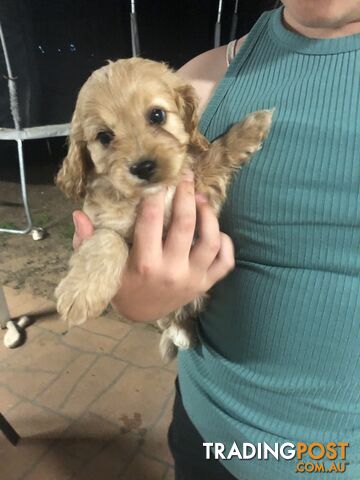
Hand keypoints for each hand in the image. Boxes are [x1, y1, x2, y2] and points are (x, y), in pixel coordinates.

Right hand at [72, 173, 234, 321]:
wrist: (141, 314)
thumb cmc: (122, 285)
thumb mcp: (104, 266)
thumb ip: (89, 241)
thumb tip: (78, 214)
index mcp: (145, 264)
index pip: (151, 221)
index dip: (154, 196)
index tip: (157, 179)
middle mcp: (172, 271)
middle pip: (186, 225)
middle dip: (185, 194)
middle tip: (184, 176)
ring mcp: (193, 279)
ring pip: (211, 240)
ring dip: (209, 214)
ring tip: (200, 198)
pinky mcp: (206, 285)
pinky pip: (225, 262)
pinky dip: (226, 243)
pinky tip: (216, 229)